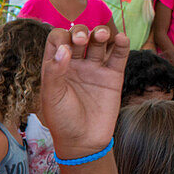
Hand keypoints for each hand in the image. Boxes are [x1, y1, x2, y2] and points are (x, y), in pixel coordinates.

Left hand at [40, 26, 128, 159]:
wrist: (83, 141)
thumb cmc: (62, 120)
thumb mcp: (51, 97)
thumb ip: (54, 72)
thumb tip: (64, 48)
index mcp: (56, 66)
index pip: (57, 39)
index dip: (61, 36)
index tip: (66, 48)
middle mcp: (75, 63)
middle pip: (79, 35)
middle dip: (81, 32)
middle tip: (82, 41)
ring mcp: (94, 68)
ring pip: (99, 41)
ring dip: (101, 33)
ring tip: (102, 36)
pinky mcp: (113, 76)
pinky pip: (119, 55)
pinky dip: (122, 44)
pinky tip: (121, 39)